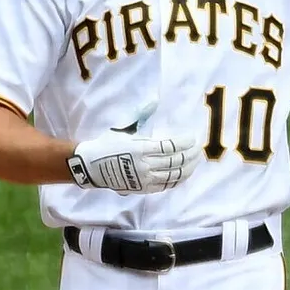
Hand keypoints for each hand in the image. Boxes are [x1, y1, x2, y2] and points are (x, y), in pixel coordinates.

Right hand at [66, 102, 201, 194]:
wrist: (91, 167)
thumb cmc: (106, 145)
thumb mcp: (123, 130)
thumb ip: (141, 118)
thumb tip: (153, 102)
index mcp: (139, 149)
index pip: (169, 146)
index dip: (184, 142)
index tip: (192, 137)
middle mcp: (144, 165)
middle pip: (175, 161)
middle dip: (190, 155)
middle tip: (198, 149)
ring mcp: (144, 178)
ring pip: (173, 175)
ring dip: (188, 168)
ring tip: (195, 161)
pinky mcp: (143, 188)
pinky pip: (166, 185)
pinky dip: (178, 179)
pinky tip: (184, 173)